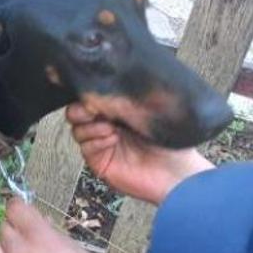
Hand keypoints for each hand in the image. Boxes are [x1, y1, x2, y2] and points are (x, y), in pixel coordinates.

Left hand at [0, 198, 100, 252]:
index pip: (16, 207)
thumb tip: (43, 224)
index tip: (23, 211)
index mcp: (38, 236)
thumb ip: (58, 236)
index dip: (19, 207)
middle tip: (28, 241)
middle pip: (4, 226)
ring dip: (2, 249)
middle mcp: (16, 248)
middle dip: (15, 230)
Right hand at [66, 104, 213, 205]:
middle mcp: (106, 124)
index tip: (95, 91)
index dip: (89, 93)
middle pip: (76, 112)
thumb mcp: (153, 111)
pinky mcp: (98, 161)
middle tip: (95, 109)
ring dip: (91, 126)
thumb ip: (132, 98)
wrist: (176, 172)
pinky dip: (96, 141)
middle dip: (82, 109)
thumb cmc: (171, 142)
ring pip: (77, 129)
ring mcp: (101, 143)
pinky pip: (85, 147)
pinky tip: (112, 140)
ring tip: (111, 128)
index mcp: (118, 109)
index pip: (92, 97)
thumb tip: (112, 80)